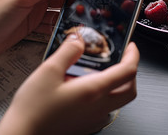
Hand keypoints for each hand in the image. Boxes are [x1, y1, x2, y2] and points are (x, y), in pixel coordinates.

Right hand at [0, 34, 139, 134]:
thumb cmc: (33, 109)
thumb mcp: (48, 71)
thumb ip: (68, 52)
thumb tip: (79, 40)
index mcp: (93, 91)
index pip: (128, 71)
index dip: (133, 55)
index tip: (130, 46)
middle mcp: (98, 107)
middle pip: (130, 90)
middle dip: (131, 72)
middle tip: (123, 59)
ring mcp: (94, 119)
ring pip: (119, 101)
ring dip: (119, 84)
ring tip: (103, 71)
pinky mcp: (86, 126)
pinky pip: (105, 109)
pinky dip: (105, 96)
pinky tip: (87, 89)